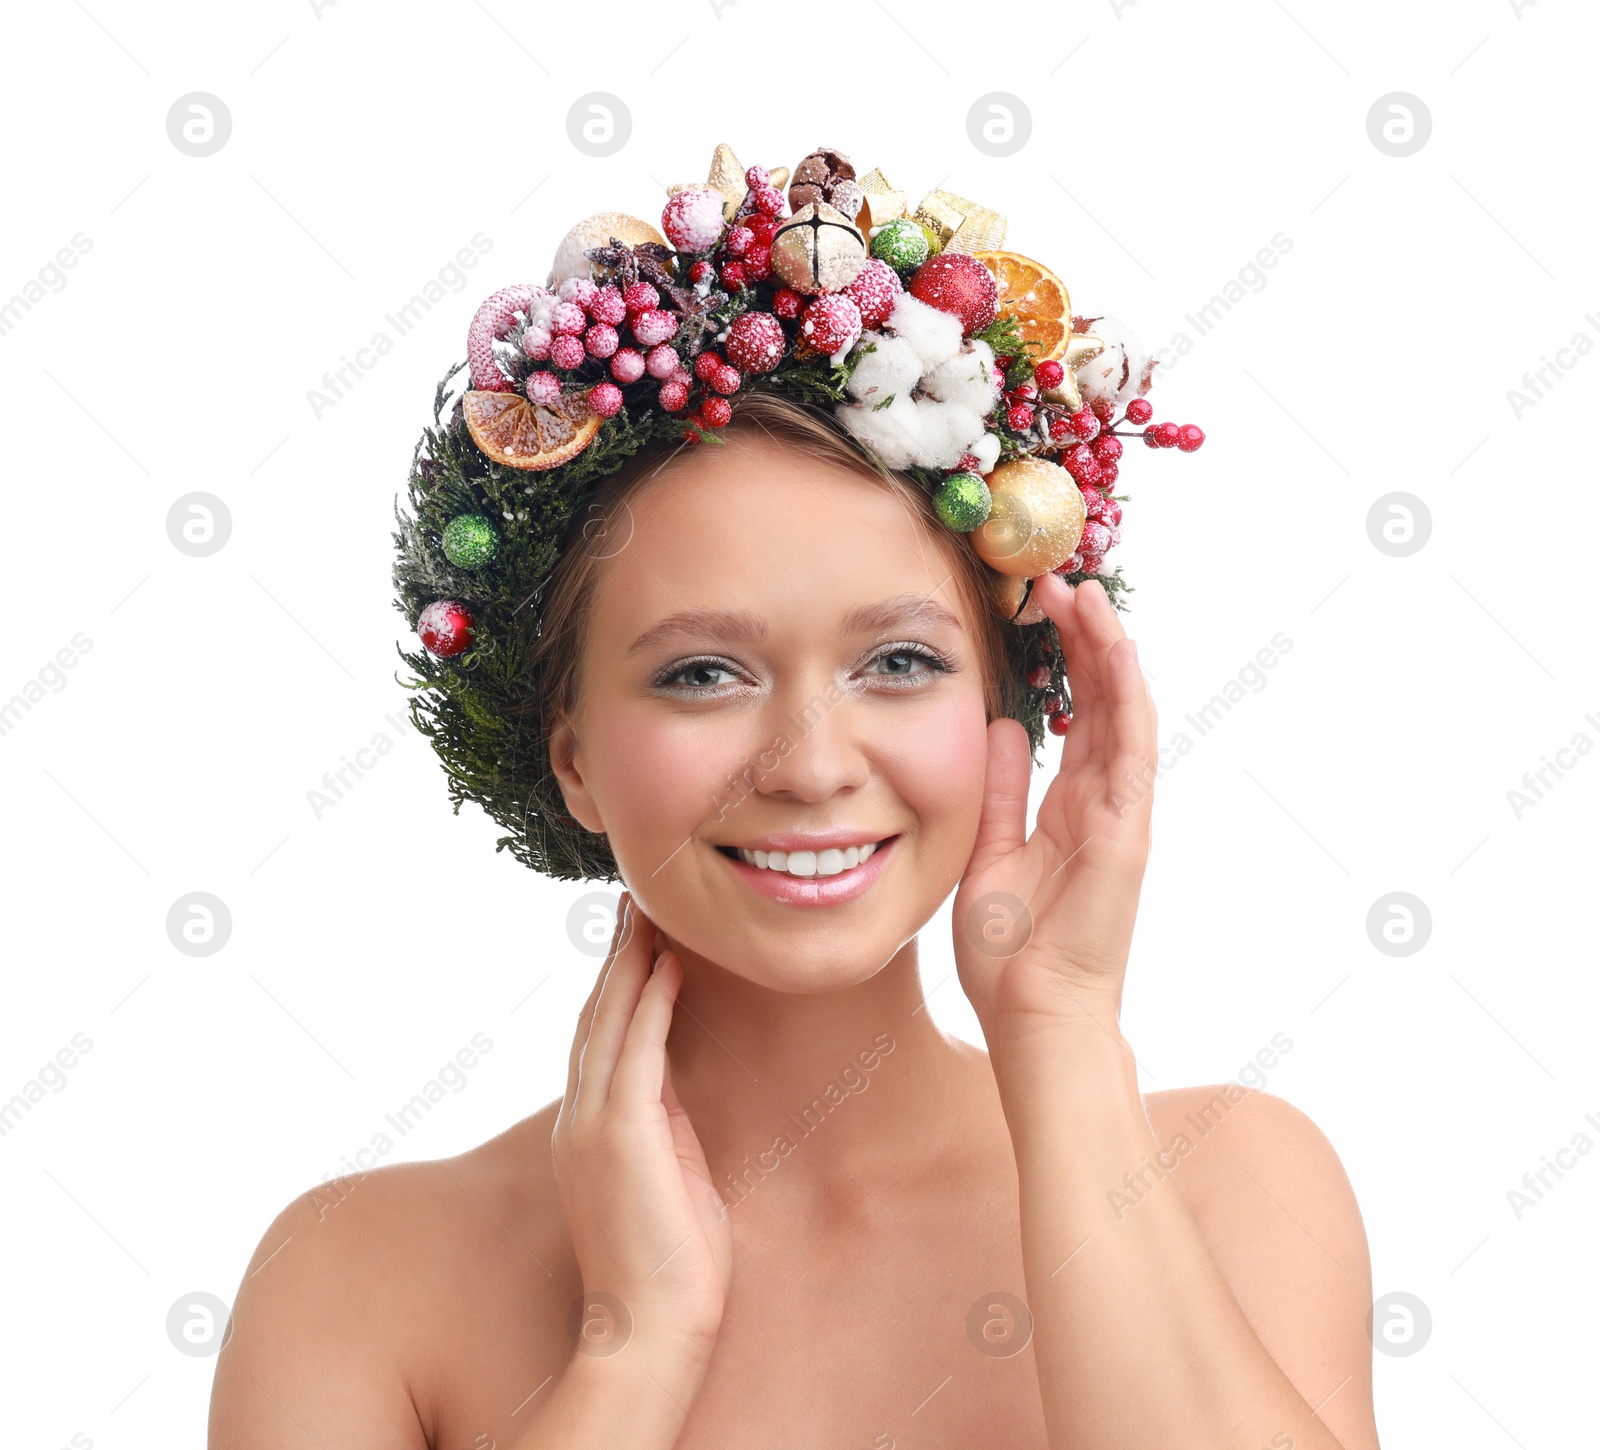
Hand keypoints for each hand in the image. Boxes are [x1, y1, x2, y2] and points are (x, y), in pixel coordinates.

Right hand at [550, 892, 732, 1355]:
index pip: (599, 1040)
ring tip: (649, 915)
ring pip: (609, 1022)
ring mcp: (595, 1125)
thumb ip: (662, 1123)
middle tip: (633, 905)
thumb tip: (672, 1082)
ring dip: (631, 963)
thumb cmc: (670, 1262)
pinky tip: (668, 965)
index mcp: (589, 1130)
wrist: (651, 1327)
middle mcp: (581, 1119)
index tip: (634, 940)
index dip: (615, 986)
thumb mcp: (667, 1173)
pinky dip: (651, 1001)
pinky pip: (637, 1049)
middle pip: (595, 1017)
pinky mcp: (621, 1133)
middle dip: (616, 958)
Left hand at [953, 573, 1157, 1038]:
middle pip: (1104, 701)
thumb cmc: (1011, 952)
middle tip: (1059, 582)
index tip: (1040, 612)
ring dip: (1108, 649)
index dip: (1065, 663)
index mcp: (1070, 809)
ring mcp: (1122, 813)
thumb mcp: (990, 849)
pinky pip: (1131, 747)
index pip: (1077, 717)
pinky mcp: (1128, 828)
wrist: (1033, 1015)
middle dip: (1086, 639)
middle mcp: (1103, 802)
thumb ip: (999, 789)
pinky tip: (1112, 644)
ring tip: (1083, 592)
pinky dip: (1125, 692)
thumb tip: (1001, 727)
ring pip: (1125, 710)